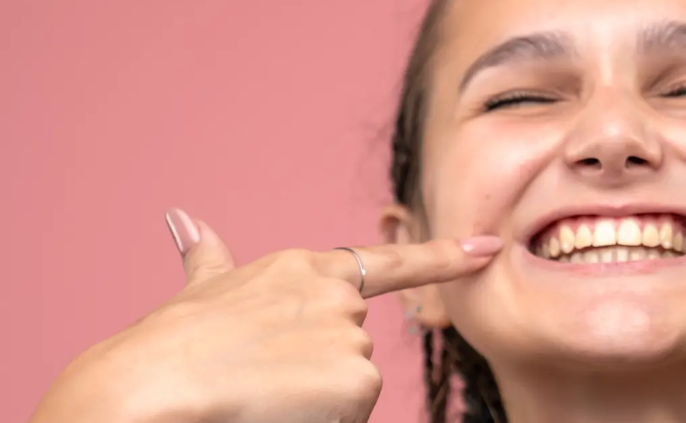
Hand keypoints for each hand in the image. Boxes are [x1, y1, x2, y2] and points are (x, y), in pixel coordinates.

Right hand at [30, 210, 500, 422]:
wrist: (159, 381)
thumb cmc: (174, 342)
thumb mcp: (200, 290)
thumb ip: (209, 258)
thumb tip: (184, 220)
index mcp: (306, 270)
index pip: (392, 263)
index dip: (446, 257)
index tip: (489, 247)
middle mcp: (338, 296)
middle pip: (355, 346)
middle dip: (320, 368)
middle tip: (265, 374)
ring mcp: (351, 335)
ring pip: (353, 385)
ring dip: (317, 397)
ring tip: (265, 391)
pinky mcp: (358, 378)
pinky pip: (351, 414)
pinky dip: (323, 419)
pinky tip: (284, 408)